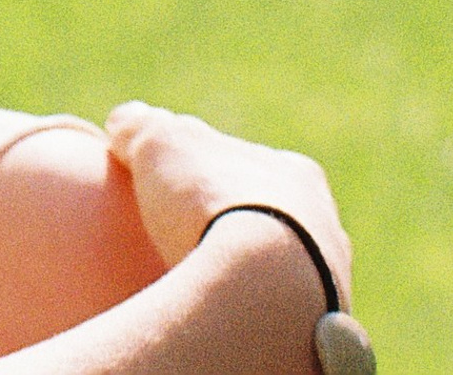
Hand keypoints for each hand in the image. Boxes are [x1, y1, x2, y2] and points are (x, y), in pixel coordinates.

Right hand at [103, 102, 351, 308]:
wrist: (261, 288)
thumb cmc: (211, 201)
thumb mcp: (158, 143)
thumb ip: (141, 126)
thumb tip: (125, 123)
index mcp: (297, 173)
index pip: (251, 165)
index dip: (213, 172)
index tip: (179, 186)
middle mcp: (325, 225)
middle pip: (273, 219)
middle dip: (237, 226)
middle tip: (191, 236)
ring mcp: (327, 279)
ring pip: (281, 270)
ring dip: (247, 272)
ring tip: (203, 280)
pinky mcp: (317, 329)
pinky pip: (279, 313)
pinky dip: (251, 309)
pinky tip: (222, 311)